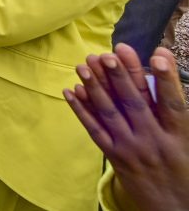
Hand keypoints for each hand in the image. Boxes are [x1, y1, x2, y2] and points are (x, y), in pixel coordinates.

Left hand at [64, 44, 188, 210]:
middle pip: (135, 103)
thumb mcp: (185, 141)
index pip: (172, 103)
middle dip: (120, 76)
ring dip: (95, 87)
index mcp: (179, 136)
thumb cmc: (181, 167)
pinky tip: (71, 91)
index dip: (167, 79)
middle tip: (107, 53)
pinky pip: (95, 130)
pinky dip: (81, 110)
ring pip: (111, 114)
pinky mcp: (115, 157)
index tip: (159, 54)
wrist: (173, 208)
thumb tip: (161, 73)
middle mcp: (155, 141)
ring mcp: (132, 149)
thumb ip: (171, 111)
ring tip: (84, 65)